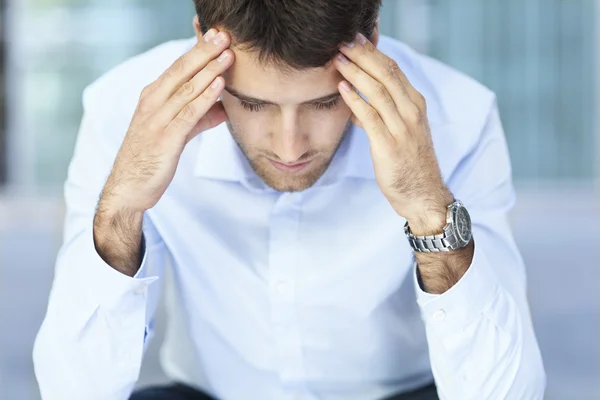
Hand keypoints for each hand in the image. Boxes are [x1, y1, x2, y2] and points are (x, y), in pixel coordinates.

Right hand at [100, 28, 233, 215]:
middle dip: (204, 51)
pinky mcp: (165, 139)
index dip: (198, 50)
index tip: (217, 35)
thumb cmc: (151, 158)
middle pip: (181, 71)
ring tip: (228, 55)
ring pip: (186, 89)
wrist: (128, 188)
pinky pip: (187, 114)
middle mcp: (152, 103)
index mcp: (152, 97)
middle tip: (225, 34)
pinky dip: (204, 98)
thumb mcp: (176, 133)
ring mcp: (156, 120)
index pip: (178, 67)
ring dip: (209, 71)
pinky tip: (219, 85)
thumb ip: (198, 119)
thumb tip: (223, 110)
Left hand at [334, 33, 453, 233]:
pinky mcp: (390, 146)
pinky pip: (371, 117)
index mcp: (416, 105)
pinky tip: (342, 89)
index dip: (373, 53)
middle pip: (387, 73)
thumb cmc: (410, 165)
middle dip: (363, 55)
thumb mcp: (399, 133)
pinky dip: (356, 100)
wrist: (424, 196)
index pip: (394, 70)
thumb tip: (356, 102)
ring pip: (378, 91)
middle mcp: (412, 112)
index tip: (355, 40)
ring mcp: (403, 128)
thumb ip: (380, 115)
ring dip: (356, 72)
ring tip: (338, 59)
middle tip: (343, 42)